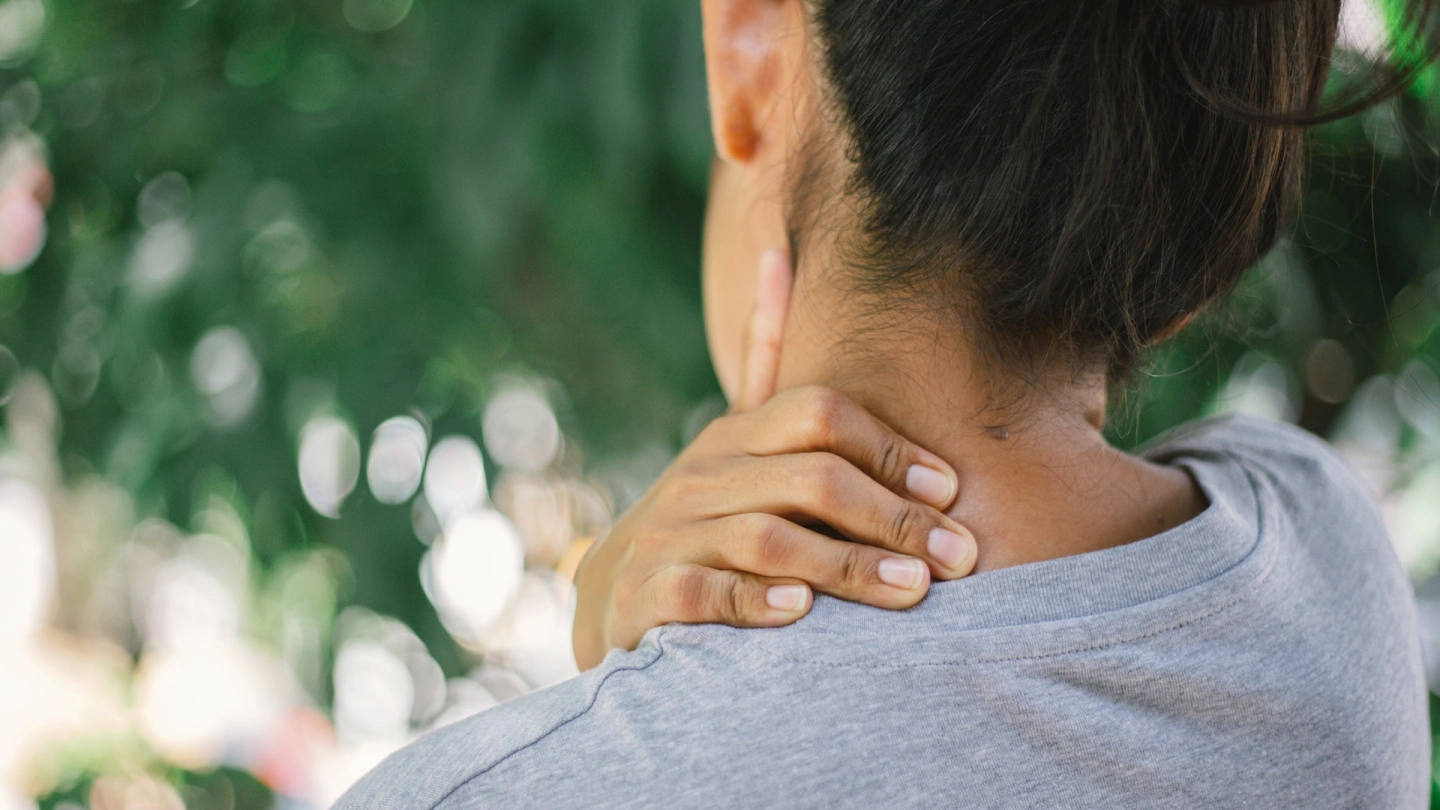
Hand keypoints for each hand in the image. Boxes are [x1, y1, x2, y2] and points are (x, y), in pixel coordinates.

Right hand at [572, 250, 975, 669]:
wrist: (618, 591)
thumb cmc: (707, 513)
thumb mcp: (735, 436)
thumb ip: (764, 360)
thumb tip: (779, 255)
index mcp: (736, 434)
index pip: (820, 415)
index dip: (890, 448)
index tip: (950, 488)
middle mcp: (703, 475)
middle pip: (811, 479)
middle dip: (893, 517)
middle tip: (960, 556)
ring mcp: (673, 532)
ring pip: (768, 539)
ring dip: (847, 565)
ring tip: (912, 591)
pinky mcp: (651, 592)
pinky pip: (706, 592)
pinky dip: (756, 600)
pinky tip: (804, 611)